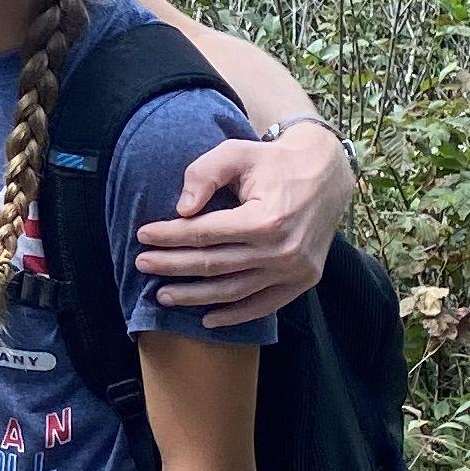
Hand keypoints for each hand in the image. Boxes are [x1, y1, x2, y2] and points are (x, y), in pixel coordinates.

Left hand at [134, 119, 352, 321]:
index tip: (143, 235)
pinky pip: (264, 305)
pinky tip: (208, 318)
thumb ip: (205, 173)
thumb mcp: (237, 152)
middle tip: (142, 264)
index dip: (170, 235)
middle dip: (172, 266)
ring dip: (195, 296)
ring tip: (164, 295)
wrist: (327, 173)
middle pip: (214, 265)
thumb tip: (182, 209)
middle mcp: (282, 250)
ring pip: (234, 290)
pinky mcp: (305, 280)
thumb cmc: (274, 161)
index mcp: (266, 219)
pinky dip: (235, 315)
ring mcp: (295, 270)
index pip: (205, 233)